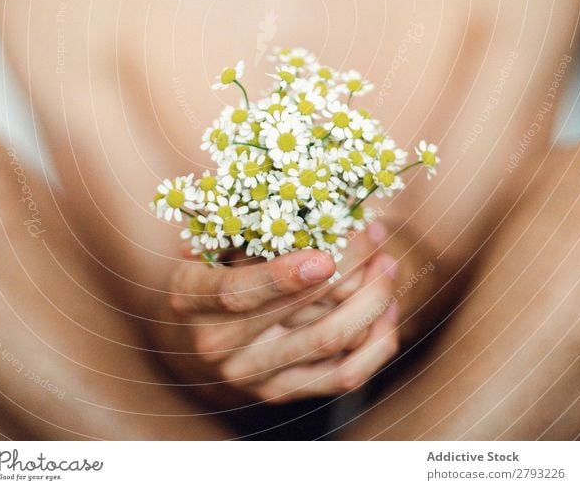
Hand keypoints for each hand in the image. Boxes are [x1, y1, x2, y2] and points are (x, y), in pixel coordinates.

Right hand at [153, 223, 398, 404]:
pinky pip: (343, 375)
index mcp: (191, 297)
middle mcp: (217, 345)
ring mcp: (251, 375)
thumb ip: (237, 218)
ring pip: (328, 342)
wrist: (199, 331)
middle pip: (297, 315)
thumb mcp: (208, 236)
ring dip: (370, 301)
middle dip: (347, 269)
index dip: (281, 278)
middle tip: (374, 232)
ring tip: (388, 263)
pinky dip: (376, 343)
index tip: (324, 257)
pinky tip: (388, 308)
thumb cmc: (212, 263)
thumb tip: (292, 187)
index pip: (235, 294)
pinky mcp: (282, 392)